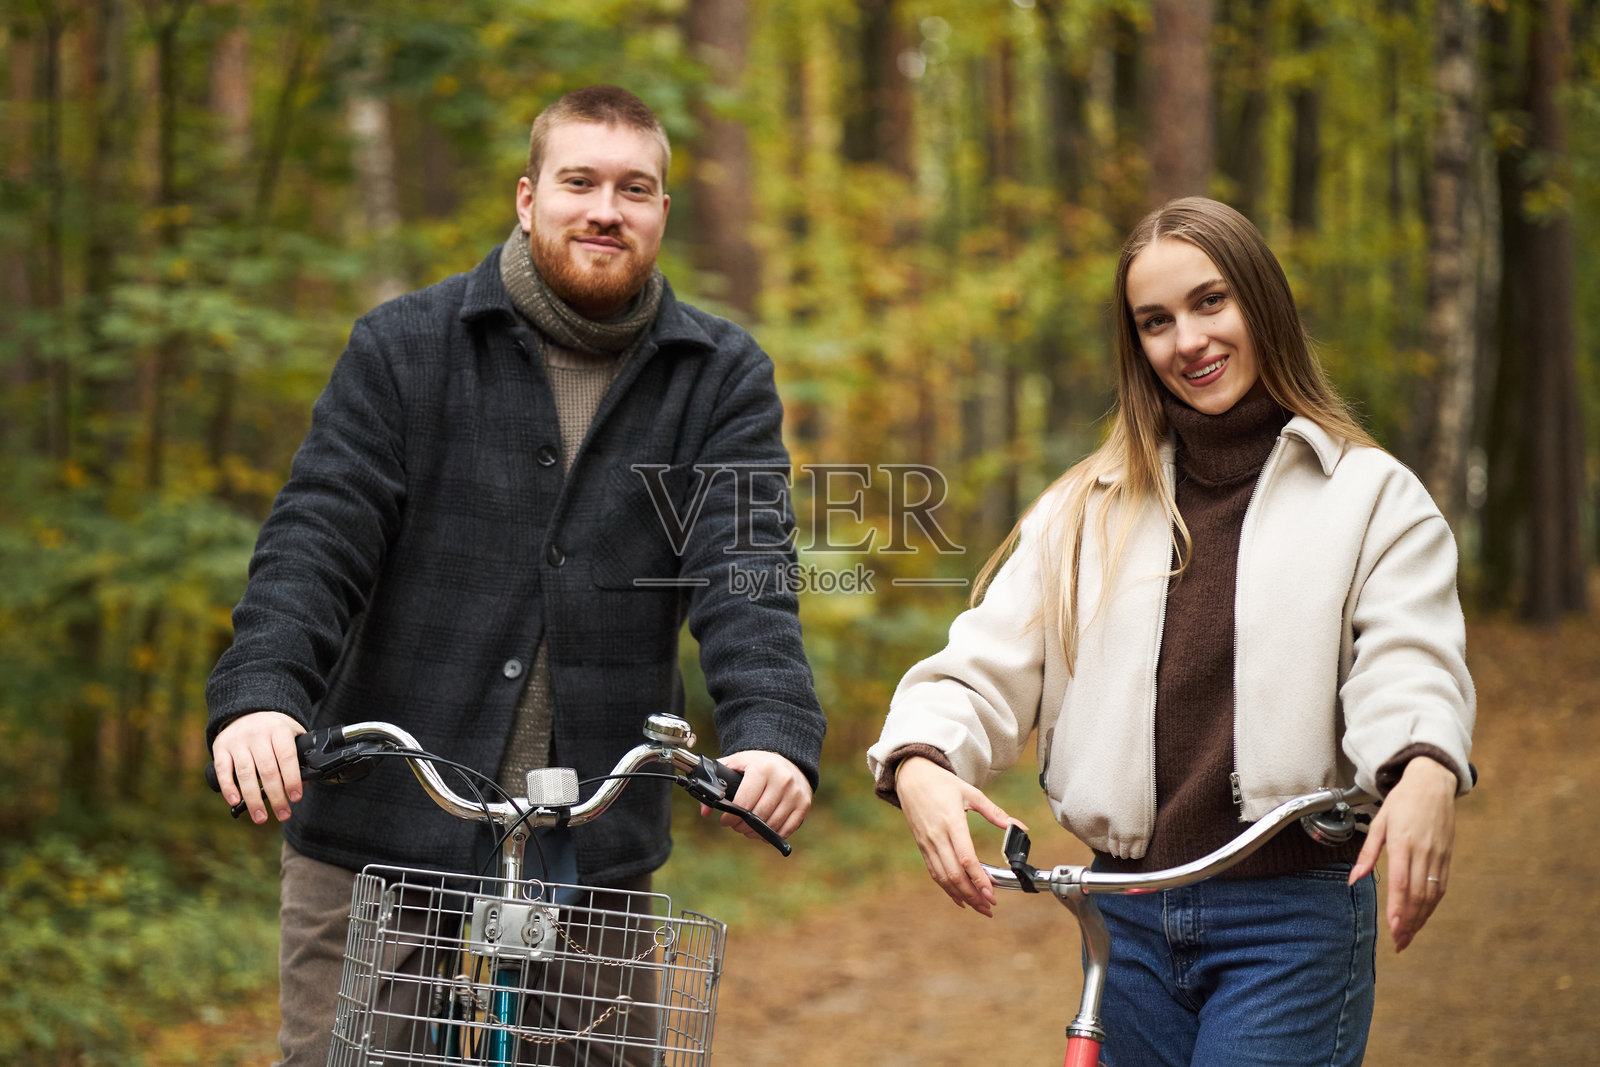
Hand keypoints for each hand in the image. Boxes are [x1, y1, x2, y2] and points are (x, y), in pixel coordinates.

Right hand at [212, 711, 305, 824]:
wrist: (249, 709)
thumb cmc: (275, 729)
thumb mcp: (292, 733)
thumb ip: (299, 754)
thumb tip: (304, 783)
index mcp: (279, 729)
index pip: (287, 757)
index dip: (292, 779)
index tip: (296, 798)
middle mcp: (257, 734)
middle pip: (267, 769)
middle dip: (276, 796)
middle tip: (283, 814)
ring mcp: (237, 740)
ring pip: (245, 773)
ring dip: (253, 798)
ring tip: (260, 817)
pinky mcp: (221, 747)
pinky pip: (223, 769)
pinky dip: (228, 787)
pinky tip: (235, 801)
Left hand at [701, 750, 811, 840]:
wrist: (787, 759)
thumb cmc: (756, 764)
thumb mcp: (734, 765)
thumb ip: (715, 783)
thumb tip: (705, 811)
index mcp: (762, 768)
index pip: (744, 802)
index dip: (731, 817)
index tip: (725, 821)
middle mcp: (782, 779)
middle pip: (758, 816)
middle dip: (742, 826)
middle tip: (736, 825)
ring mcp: (795, 792)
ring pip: (772, 825)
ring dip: (756, 833)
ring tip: (748, 828)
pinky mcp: (804, 803)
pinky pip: (787, 829)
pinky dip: (773, 834)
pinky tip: (764, 831)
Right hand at [895, 756, 1021, 917]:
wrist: (911, 776)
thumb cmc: (942, 783)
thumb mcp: (971, 793)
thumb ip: (995, 813)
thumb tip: (1020, 827)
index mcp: (952, 822)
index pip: (966, 858)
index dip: (979, 879)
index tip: (992, 893)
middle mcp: (937, 836)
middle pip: (954, 874)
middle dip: (973, 895)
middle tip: (990, 907)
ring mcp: (928, 844)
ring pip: (943, 878)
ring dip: (961, 896)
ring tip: (979, 907)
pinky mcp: (922, 847)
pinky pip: (934, 873)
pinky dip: (947, 889)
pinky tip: (960, 899)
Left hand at [1350, 756, 1457, 951]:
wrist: (1433, 783)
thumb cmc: (1401, 801)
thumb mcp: (1378, 822)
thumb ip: (1367, 852)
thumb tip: (1353, 879)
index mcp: (1403, 842)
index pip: (1402, 882)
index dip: (1397, 907)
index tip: (1392, 927)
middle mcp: (1424, 851)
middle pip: (1417, 894)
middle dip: (1408, 921)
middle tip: (1398, 942)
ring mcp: (1438, 855)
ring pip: (1431, 894)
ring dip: (1420, 918)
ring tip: (1408, 936)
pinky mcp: (1447, 856)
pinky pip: (1441, 886)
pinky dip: (1432, 905)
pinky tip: (1422, 917)